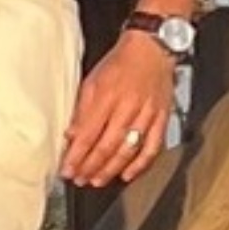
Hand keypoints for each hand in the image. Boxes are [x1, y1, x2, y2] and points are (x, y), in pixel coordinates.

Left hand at [60, 31, 176, 187]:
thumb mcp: (92, 81)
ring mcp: (147, 114)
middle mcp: (127, 107)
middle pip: (107, 146)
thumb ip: (82, 110)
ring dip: (110, 170)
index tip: (67, 169)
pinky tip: (127, 174)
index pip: (88, 134)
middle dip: (90, 167)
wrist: (152, 48)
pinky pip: (152, 147)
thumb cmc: (120, 63)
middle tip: (79, 178)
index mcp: (106, 96)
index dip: (76, 156)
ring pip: (128, 150)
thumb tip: (71, 136)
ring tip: (97, 180)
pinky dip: (140, 165)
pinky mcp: (161, 119)